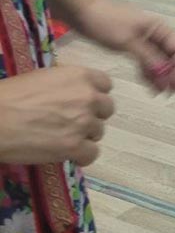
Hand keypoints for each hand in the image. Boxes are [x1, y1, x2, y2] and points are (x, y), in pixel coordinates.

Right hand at [0, 66, 114, 164]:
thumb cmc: (8, 96)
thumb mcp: (42, 77)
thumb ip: (65, 83)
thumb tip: (71, 91)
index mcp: (80, 76)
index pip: (106, 85)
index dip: (94, 95)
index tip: (83, 103)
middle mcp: (88, 97)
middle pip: (106, 109)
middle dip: (92, 116)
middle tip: (72, 123)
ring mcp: (83, 122)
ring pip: (98, 132)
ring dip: (84, 136)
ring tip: (62, 138)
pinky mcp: (74, 146)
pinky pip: (92, 154)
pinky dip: (81, 156)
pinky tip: (68, 155)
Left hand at [74, 0, 174, 93]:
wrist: (82, 12)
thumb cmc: (106, 22)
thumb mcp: (128, 42)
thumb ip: (148, 58)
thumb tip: (164, 75)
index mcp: (160, 28)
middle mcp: (156, 34)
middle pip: (172, 56)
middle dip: (172, 73)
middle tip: (168, 92)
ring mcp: (146, 40)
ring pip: (160, 60)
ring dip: (161, 75)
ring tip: (157, 92)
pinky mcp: (134, 46)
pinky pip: (148, 61)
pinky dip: (149, 72)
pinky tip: (147, 84)